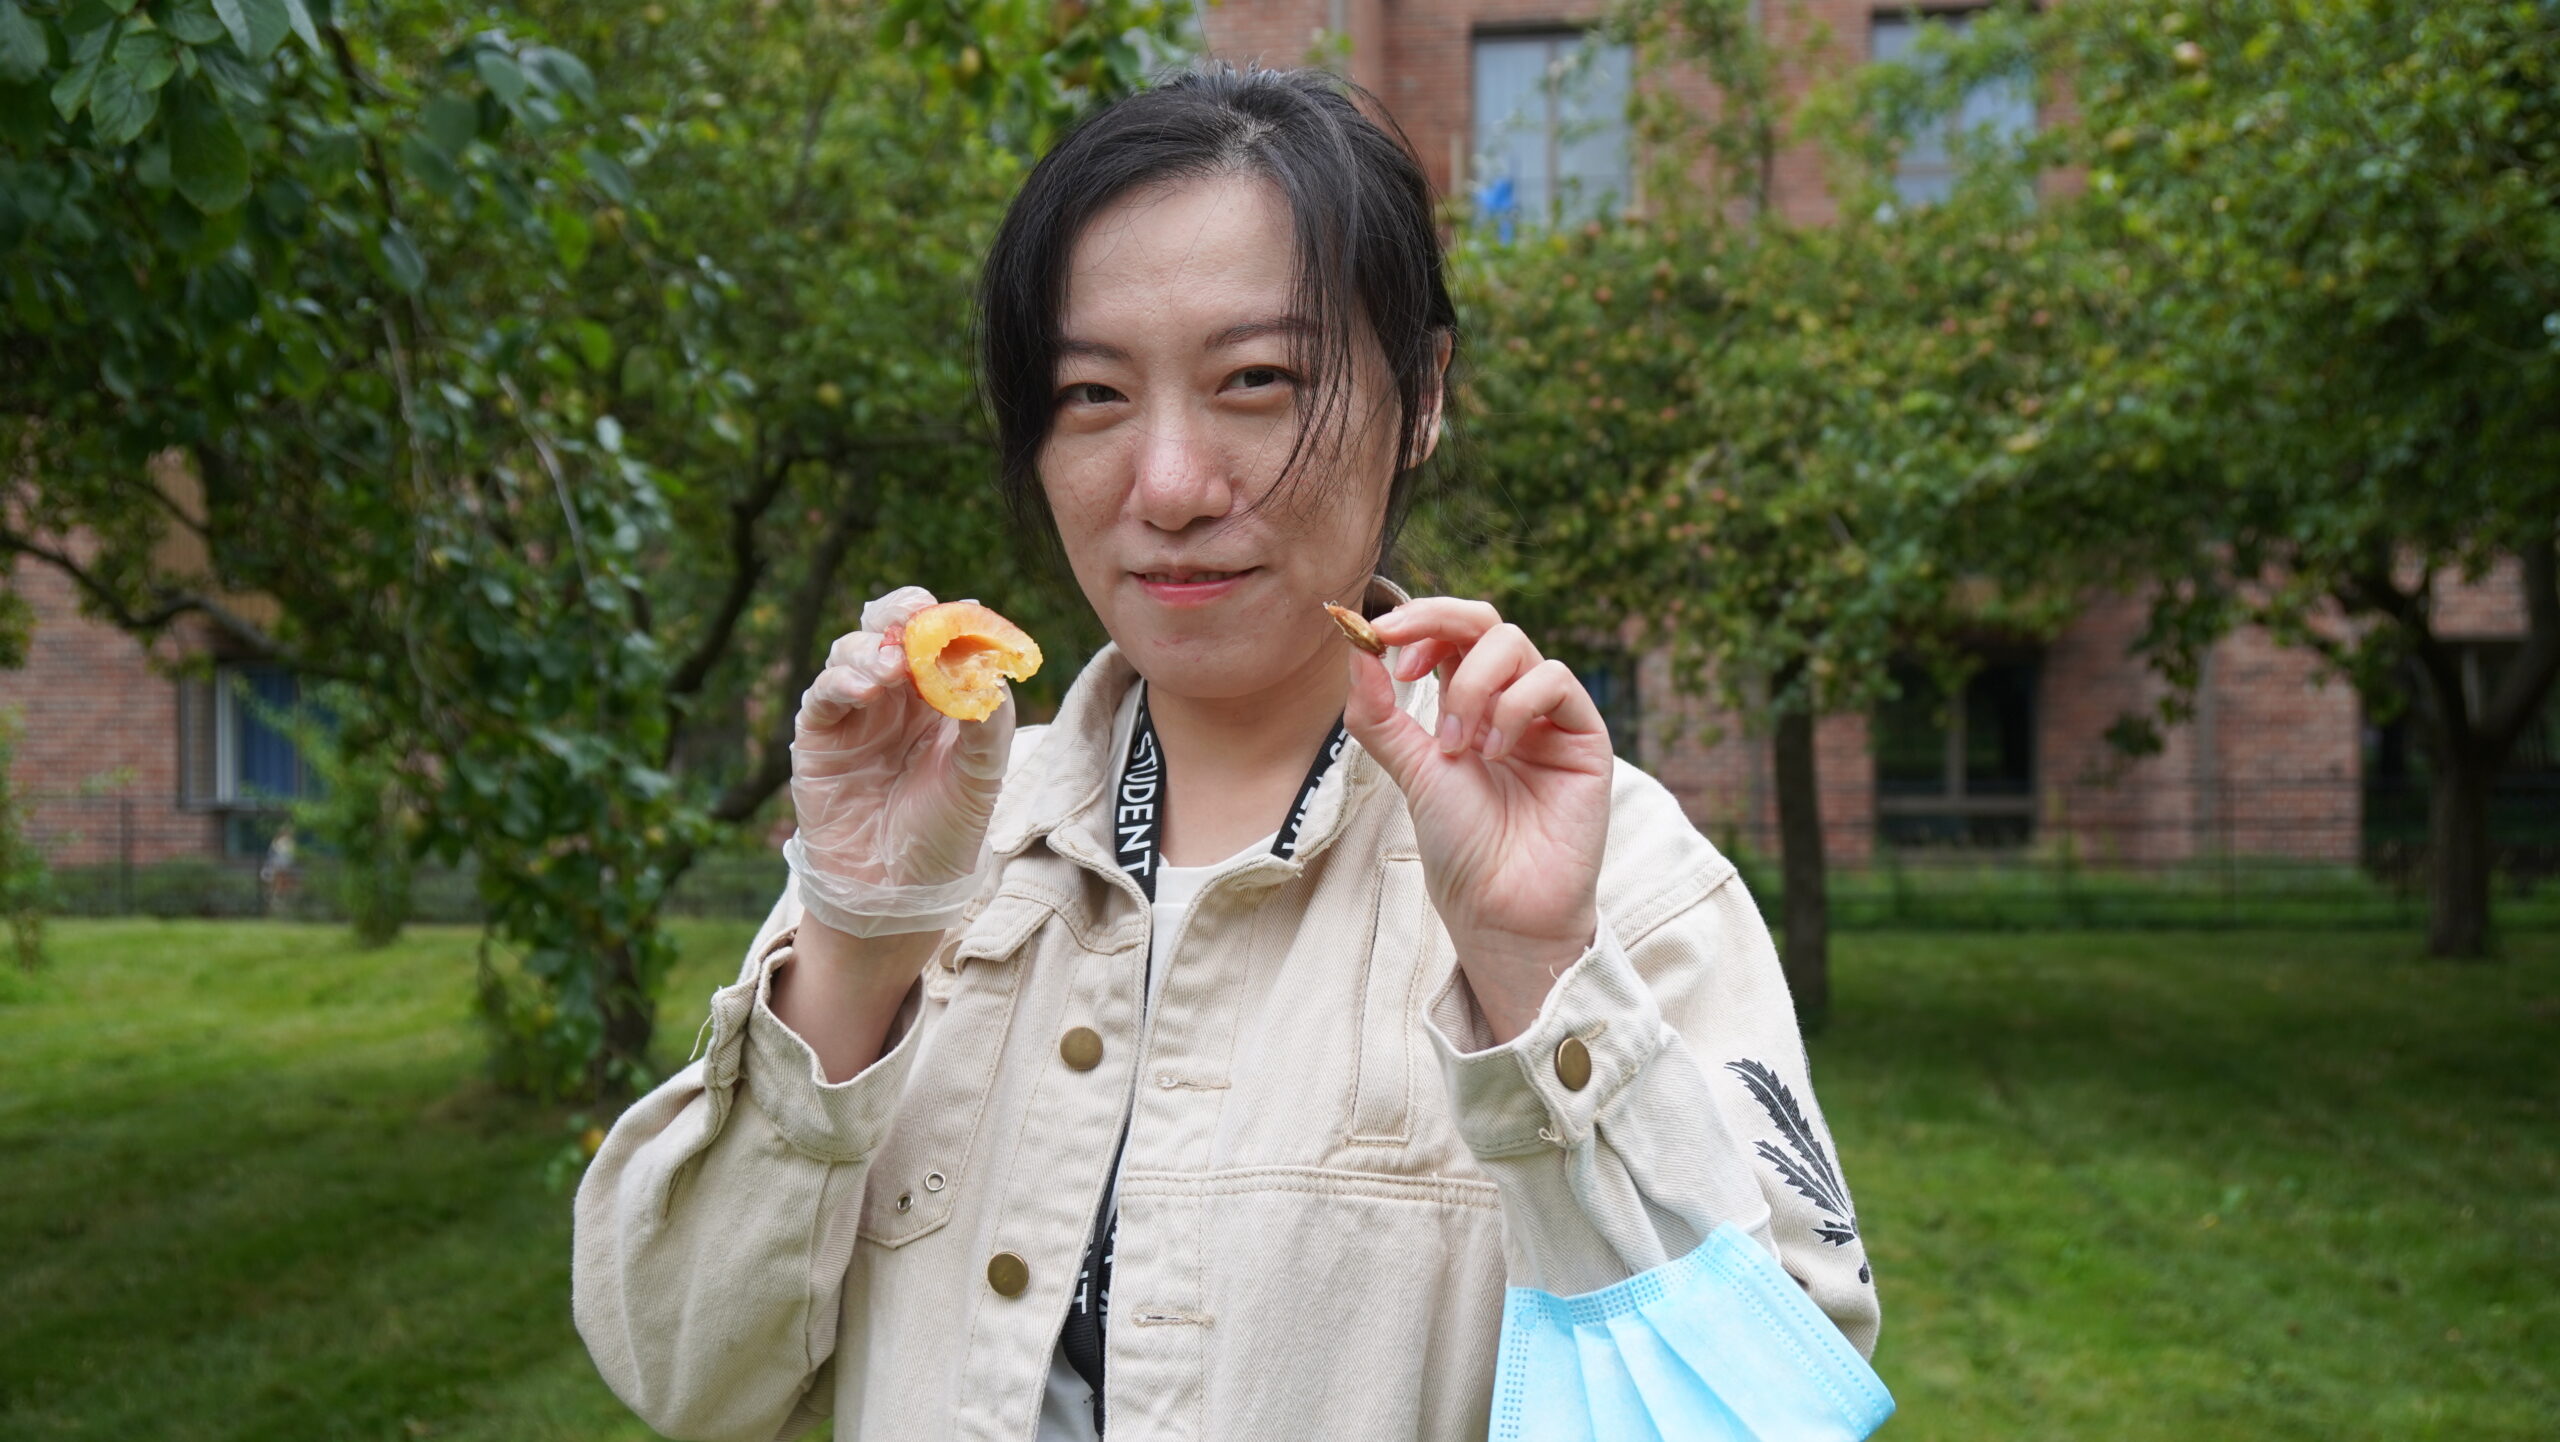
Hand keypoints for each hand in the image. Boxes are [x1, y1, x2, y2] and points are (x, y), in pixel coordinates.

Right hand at [787, 585, 1012, 935]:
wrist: (896, 890)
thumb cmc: (944, 832)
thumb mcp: (980, 777)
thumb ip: (988, 722)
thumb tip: (988, 669)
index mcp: (943, 696)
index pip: (942, 637)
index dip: (949, 619)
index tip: (962, 613)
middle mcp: (898, 696)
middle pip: (892, 628)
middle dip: (903, 613)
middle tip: (916, 617)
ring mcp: (857, 712)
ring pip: (855, 650)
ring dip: (874, 648)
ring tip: (894, 667)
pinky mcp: (820, 734)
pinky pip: (824, 692)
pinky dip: (843, 680)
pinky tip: (866, 688)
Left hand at [1341, 597, 1612, 1044]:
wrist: (1499, 905)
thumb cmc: (1460, 843)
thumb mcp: (1409, 768)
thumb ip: (1379, 713)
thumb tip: (1354, 648)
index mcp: (1470, 701)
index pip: (1450, 633)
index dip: (1416, 622)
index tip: (1378, 639)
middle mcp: (1512, 698)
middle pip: (1485, 620)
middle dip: (1438, 624)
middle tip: (1403, 659)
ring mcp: (1550, 714)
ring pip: (1515, 644)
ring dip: (1470, 687)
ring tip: (1456, 747)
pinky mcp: (1585, 734)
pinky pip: (1553, 680)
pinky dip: (1513, 708)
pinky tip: (1494, 753)